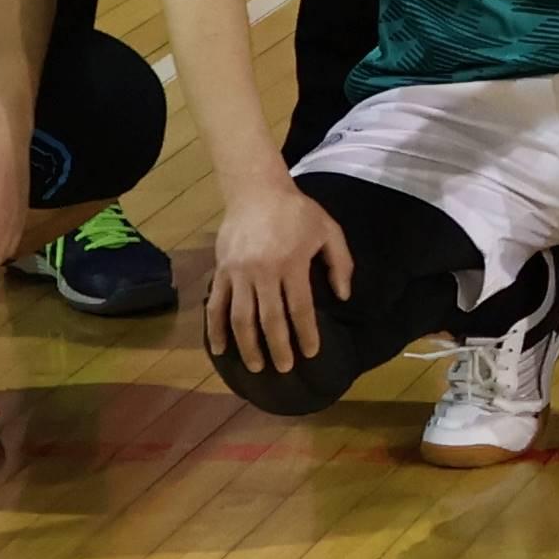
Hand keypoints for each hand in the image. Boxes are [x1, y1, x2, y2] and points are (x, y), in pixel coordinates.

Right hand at [206, 172, 357, 376]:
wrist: (256, 190)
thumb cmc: (297, 211)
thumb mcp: (329, 230)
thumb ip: (340, 263)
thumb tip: (343, 296)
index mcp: (292, 263)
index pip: (300, 308)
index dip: (306, 333)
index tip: (311, 353)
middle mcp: (263, 272)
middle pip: (270, 319)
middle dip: (278, 347)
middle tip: (285, 368)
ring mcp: (238, 273)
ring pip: (240, 318)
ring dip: (248, 346)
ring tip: (256, 367)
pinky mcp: (221, 271)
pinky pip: (216, 305)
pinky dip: (215, 329)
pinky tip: (220, 349)